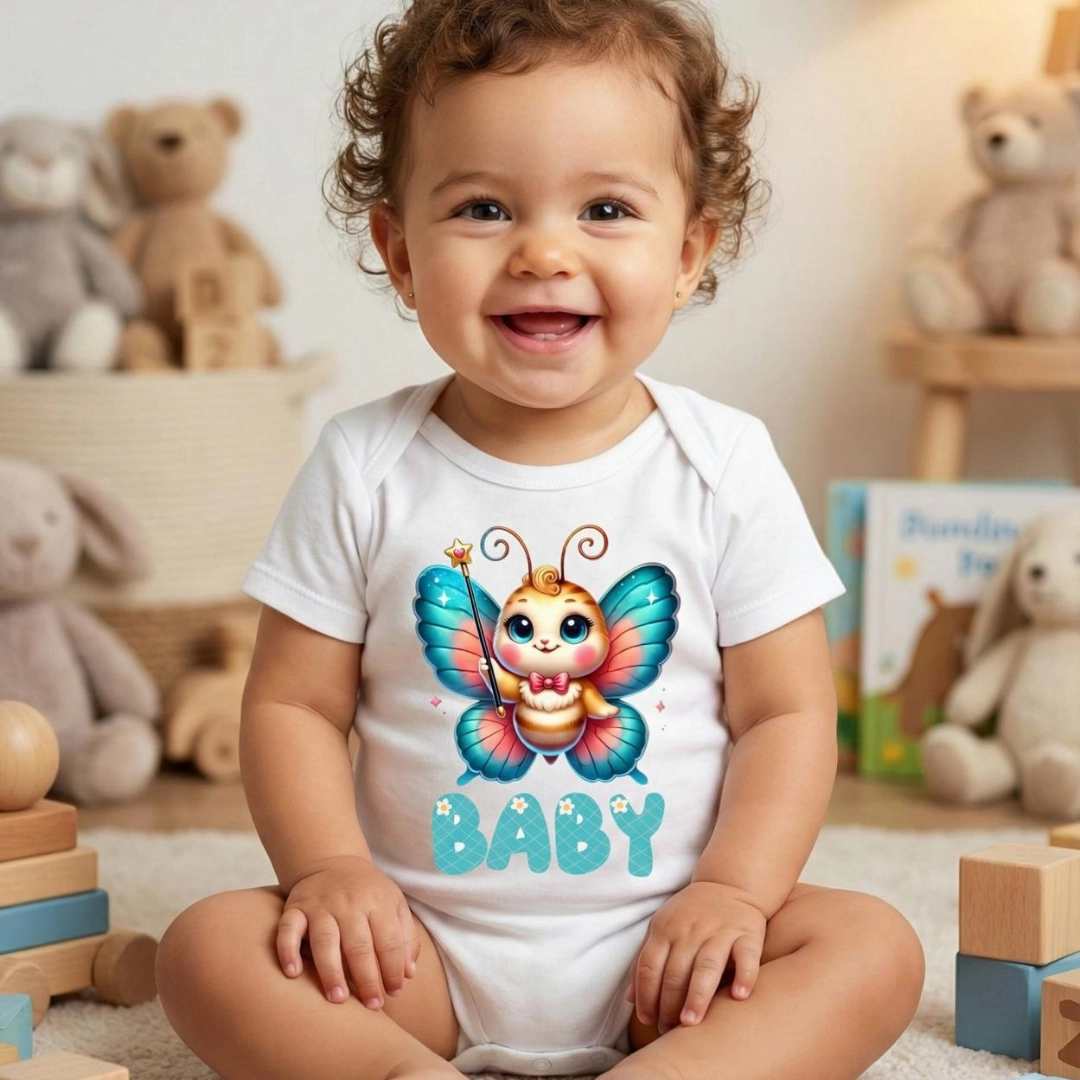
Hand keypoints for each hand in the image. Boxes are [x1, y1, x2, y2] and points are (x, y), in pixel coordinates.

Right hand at [278, 854, 419, 1009]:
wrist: (332, 862)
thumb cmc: (368, 893)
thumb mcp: (394, 904)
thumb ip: (405, 937)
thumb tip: (408, 974)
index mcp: (378, 902)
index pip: (389, 941)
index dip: (393, 970)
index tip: (392, 993)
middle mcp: (349, 903)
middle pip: (359, 945)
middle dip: (367, 979)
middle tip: (371, 1006)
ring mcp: (320, 905)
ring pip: (325, 940)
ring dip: (331, 971)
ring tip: (338, 998)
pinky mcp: (296, 907)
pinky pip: (288, 929)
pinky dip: (287, 950)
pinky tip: (292, 973)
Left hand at [625, 882, 766, 1033]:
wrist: (730, 884)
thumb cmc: (691, 915)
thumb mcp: (662, 928)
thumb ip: (645, 961)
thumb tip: (629, 999)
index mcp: (665, 929)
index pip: (649, 966)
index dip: (646, 995)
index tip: (647, 1021)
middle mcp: (690, 930)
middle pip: (675, 972)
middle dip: (668, 1005)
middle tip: (669, 1031)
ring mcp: (719, 931)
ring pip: (706, 966)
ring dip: (697, 996)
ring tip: (690, 1023)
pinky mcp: (747, 933)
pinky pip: (746, 956)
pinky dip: (744, 976)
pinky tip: (739, 996)